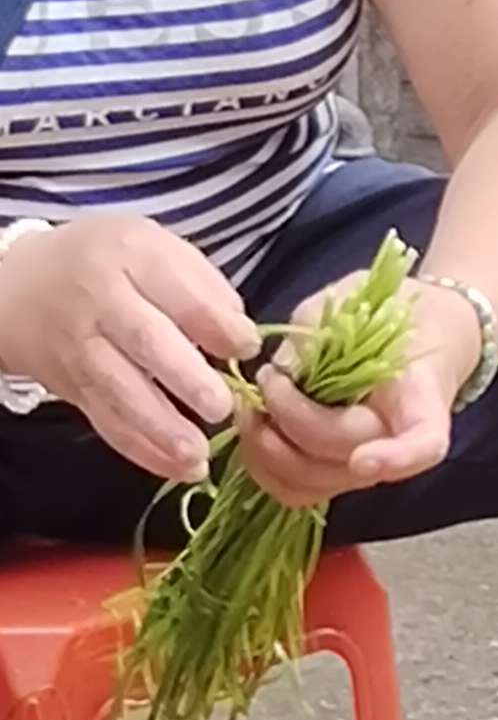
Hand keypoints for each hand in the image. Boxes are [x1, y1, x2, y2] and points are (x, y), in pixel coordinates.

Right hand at [0, 215, 259, 480]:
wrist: (26, 287)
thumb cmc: (116, 268)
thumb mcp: (159, 250)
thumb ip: (206, 288)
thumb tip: (242, 339)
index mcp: (133, 257)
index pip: (179, 292)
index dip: (217, 325)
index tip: (248, 347)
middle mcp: (101, 301)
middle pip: (144, 341)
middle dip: (187, 379)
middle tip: (221, 407)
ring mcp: (82, 346)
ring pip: (121, 390)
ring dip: (163, 428)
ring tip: (198, 453)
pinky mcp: (73, 387)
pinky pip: (107, 422)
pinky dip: (144, 450)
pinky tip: (181, 469)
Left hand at [239, 275, 480, 508]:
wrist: (414, 334)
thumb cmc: (386, 315)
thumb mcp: (350, 307)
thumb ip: (317, 341)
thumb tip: (283, 374)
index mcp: (419, 399)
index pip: (423, 444)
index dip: (397, 460)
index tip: (363, 460)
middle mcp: (395, 443)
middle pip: (342, 458)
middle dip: (288, 419)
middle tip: (269, 377)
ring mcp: (365, 466)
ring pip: (311, 484)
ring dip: (268, 448)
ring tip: (255, 404)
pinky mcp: (334, 474)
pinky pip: (295, 490)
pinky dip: (264, 466)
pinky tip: (257, 427)